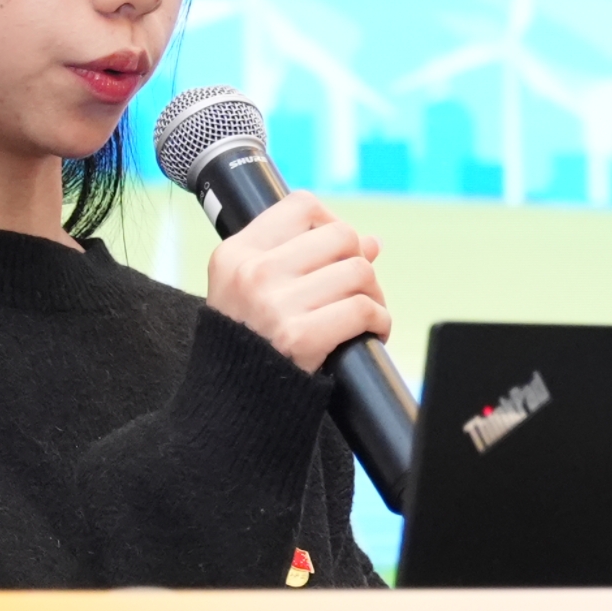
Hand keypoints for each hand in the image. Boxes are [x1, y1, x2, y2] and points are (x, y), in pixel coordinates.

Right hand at [203, 192, 390, 375]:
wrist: (232, 404)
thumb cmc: (249, 345)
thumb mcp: (253, 292)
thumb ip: (304, 259)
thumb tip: (370, 242)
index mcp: (237, 254)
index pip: (302, 206)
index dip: (331, 223)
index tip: (336, 252)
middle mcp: (253, 273)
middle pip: (341, 236)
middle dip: (358, 261)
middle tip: (355, 290)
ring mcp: (275, 304)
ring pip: (359, 271)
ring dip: (373, 295)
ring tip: (363, 314)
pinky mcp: (299, 337)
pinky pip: (364, 310)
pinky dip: (379, 322)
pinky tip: (370, 332)